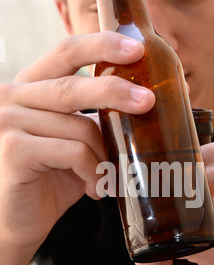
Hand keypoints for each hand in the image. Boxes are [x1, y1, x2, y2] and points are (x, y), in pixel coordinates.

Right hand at [0, 32, 154, 250]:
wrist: (17, 220)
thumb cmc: (49, 180)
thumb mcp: (71, 143)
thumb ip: (91, 122)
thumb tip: (138, 105)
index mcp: (30, 88)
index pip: (65, 53)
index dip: (101, 45)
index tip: (136, 48)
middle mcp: (13, 97)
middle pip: (73, 87)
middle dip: (116, 92)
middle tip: (148, 101)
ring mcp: (8, 122)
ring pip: (80, 128)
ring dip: (104, 156)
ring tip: (109, 177)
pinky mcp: (15, 150)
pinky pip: (74, 152)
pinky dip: (93, 171)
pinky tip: (94, 188)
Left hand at [137, 141, 213, 264]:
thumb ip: (193, 185)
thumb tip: (142, 210)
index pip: (164, 161)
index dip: (147, 186)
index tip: (146, 204)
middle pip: (157, 187)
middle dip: (146, 212)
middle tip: (152, 232)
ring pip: (159, 217)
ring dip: (150, 238)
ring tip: (164, 251)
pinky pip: (168, 246)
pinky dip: (159, 257)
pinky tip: (166, 263)